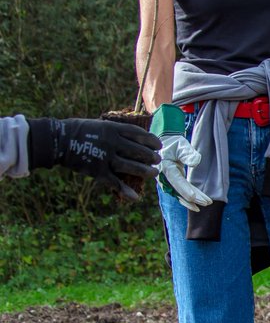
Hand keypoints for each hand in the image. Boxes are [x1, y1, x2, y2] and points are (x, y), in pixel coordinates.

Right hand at [27, 117, 160, 201]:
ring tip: (154, 173)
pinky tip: (135, 197)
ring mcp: (105, 157)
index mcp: (112, 128)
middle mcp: (112, 142)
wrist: (59, 140)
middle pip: (138, 150)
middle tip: (158, 160)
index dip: (151, 140)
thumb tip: (132, 136)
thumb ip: (115, 131)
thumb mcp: (99, 125)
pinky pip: (115, 182)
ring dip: (144, 171)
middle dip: (151, 156)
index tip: (158, 144)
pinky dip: (125, 191)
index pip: (138, 134)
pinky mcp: (98, 171)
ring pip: (130, 166)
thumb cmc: (79, 131)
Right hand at [149, 104, 212, 211]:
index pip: (177, 181)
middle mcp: (165, 178)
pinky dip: (190, 198)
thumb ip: (188, 153)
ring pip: (181, 194)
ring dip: (194, 200)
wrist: (165, 145)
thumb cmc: (174, 144)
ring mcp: (168, 182)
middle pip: (180, 191)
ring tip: (208, 203)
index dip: (185, 190)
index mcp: (166, 168)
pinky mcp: (173, 184)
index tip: (194, 198)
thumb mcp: (181, 145)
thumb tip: (196, 162)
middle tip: (207, 202)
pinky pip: (181, 193)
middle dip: (194, 198)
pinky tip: (199, 204)